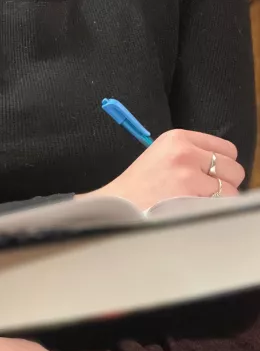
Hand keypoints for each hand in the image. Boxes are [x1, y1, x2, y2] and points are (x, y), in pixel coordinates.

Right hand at [88, 129, 244, 209]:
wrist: (117, 205)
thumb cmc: (138, 185)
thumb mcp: (160, 155)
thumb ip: (191, 153)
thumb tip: (223, 167)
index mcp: (178, 137)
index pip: (226, 149)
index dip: (223, 166)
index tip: (212, 177)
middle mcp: (185, 152)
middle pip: (233, 168)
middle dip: (225, 183)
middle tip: (207, 193)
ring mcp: (188, 175)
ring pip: (230, 189)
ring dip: (220, 200)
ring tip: (199, 204)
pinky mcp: (188, 197)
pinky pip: (219, 205)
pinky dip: (212, 212)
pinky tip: (195, 212)